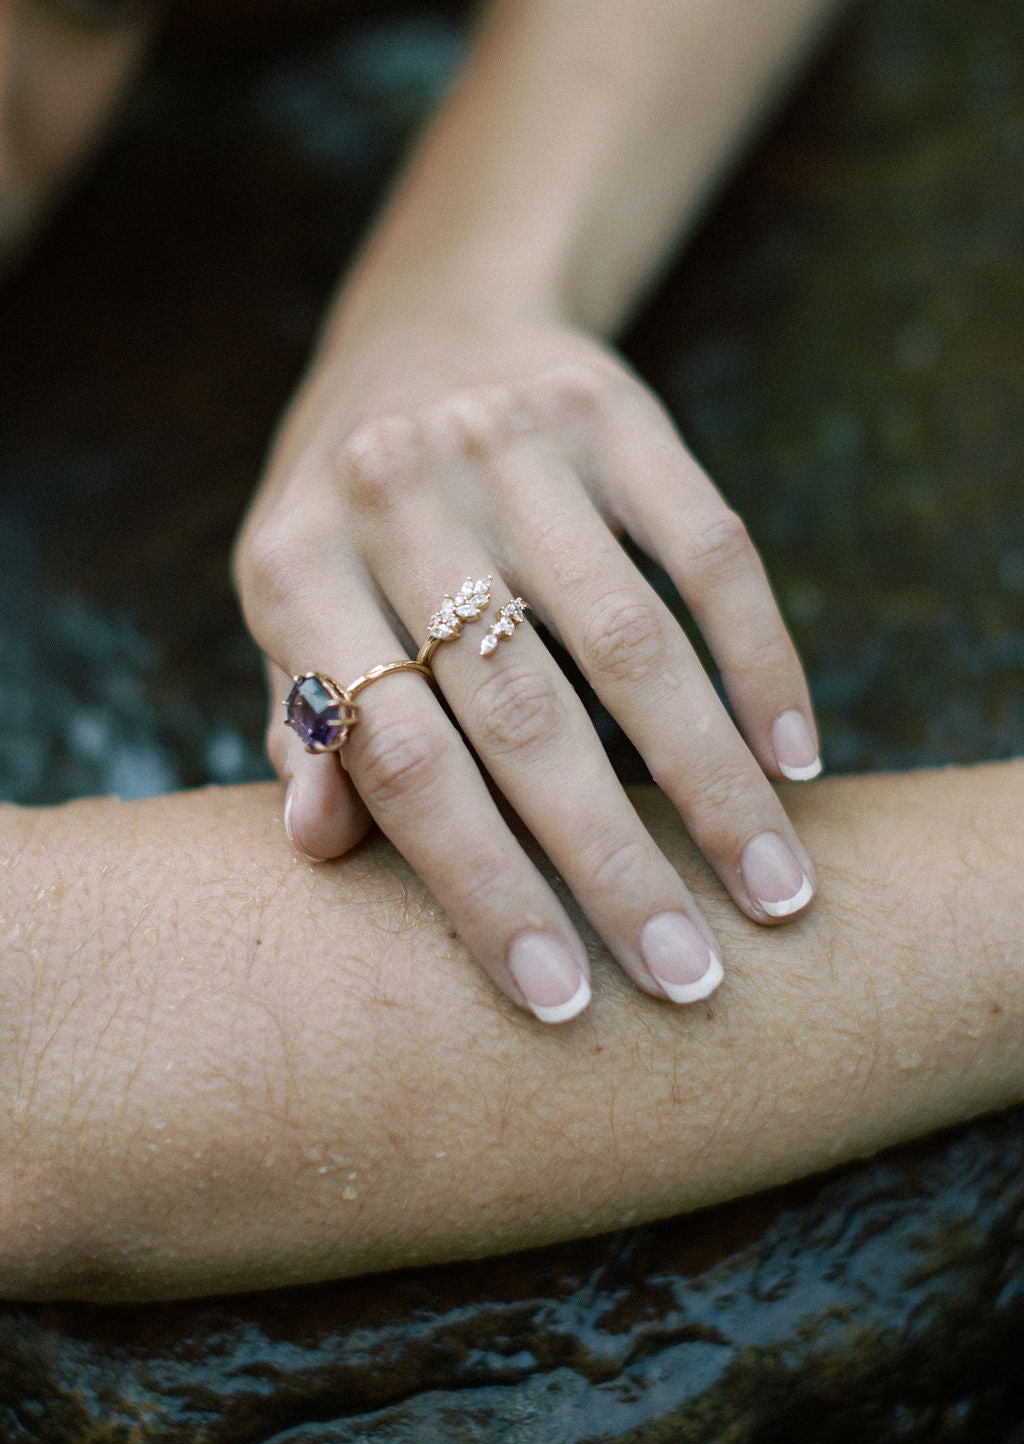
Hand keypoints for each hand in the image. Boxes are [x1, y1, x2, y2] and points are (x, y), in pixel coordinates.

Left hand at [234, 304, 820, 1022]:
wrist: (426, 329)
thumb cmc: (350, 518)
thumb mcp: (294, 610)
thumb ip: (309, 723)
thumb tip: (317, 849)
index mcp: (294, 566)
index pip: (396, 761)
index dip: (481, 889)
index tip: (560, 997)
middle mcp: (396, 494)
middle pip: (520, 716)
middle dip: (612, 862)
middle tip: (687, 973)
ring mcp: (509, 441)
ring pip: (632, 640)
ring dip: (712, 780)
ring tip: (772, 888)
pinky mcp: (611, 409)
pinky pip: (707, 549)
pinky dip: (759, 658)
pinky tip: (792, 755)